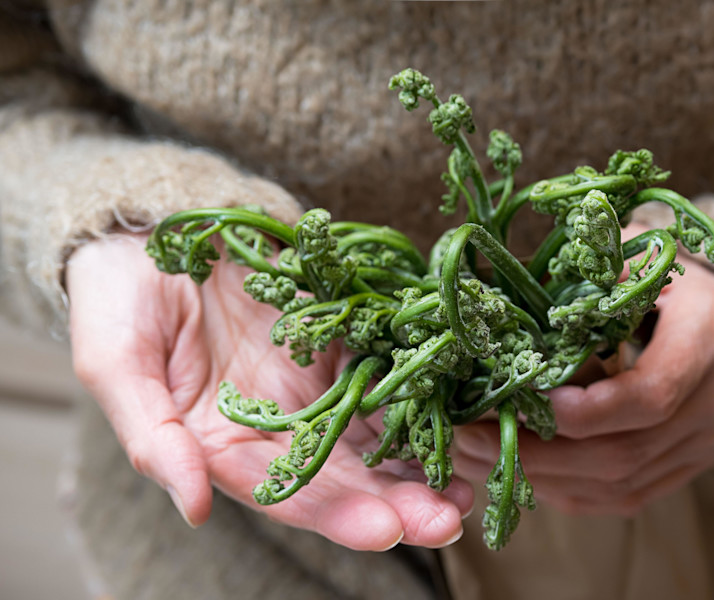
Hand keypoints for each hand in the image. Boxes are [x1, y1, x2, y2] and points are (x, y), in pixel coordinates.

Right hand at [67, 234, 471, 549]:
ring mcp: (318, 380)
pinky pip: (393, 366)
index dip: (339, 514)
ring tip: (478, 477)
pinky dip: (430, 389)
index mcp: (228, 446)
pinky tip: (468, 406)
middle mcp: (282, 424)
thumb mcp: (117, 363)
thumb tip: (195, 509)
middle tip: (455, 516)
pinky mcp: (344, 336)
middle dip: (403, 501)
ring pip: (382, 431)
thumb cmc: (119, 294)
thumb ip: (153, 437)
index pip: (290, 494)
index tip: (390, 528)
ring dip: (429, 457)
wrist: (150, 226)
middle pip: (350, 475)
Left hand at [453, 255, 713, 515]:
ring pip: (620, 484)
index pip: (652, 394)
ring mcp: (704, 444)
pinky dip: (566, 490)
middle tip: (471, 437)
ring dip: (541, 478)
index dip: (588, 409)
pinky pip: (624, 497)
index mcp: (708, 336)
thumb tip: (511, 303)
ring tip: (478, 457)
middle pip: (625, 452)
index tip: (528, 400)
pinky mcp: (686, 468)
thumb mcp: (636, 256)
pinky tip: (520, 474)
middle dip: (540, 452)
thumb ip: (588, 277)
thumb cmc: (670, 279)